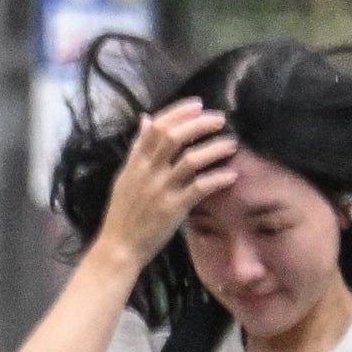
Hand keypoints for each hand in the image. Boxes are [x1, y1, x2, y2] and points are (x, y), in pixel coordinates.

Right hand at [94, 100, 234, 263]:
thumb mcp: (126, 176)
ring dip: (214, 148)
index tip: (197, 105)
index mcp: (134, 162)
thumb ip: (138, 148)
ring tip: (232, 143)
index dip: (177, 112)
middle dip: (199, 124)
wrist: (119, 247)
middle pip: (173, 137)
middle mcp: (147, 172)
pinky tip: (232, 174)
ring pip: (190, 160)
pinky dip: (217, 178)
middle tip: (220, 119)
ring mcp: (160, 190)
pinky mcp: (173, 209)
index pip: (155, 127)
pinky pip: (199, 188)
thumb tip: (146, 119)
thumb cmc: (124, 213)